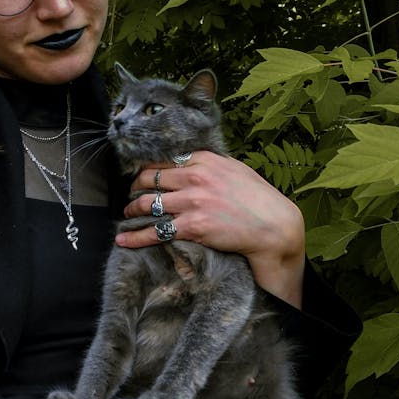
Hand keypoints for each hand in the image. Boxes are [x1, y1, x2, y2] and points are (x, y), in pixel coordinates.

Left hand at [115, 152, 304, 306]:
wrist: (274, 226)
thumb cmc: (257, 199)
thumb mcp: (234, 170)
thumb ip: (210, 164)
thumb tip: (190, 162)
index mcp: (205, 160)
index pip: (163, 160)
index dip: (146, 169)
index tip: (140, 176)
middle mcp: (195, 177)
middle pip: (150, 178)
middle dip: (135, 187)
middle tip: (130, 195)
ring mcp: (193, 201)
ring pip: (148, 203)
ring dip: (132, 209)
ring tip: (127, 213)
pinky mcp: (192, 226)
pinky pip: (156, 231)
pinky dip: (136, 236)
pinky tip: (124, 239)